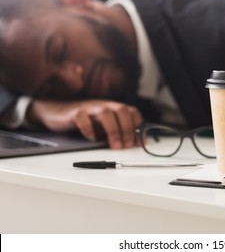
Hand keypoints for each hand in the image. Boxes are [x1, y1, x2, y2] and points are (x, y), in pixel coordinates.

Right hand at [27, 99, 142, 148]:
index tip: (139, 142)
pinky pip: (83, 117)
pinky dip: (88, 128)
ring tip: (115, 146)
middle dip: (127, 129)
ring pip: (106, 113)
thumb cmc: (85, 120)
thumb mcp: (104, 126)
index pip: (132, 112)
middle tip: (127, 146)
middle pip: (122, 110)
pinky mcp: (75, 112)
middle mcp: (104, 105)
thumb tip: (133, 144)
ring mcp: (90, 107)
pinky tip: (91, 139)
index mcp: (113, 108)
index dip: (138, 126)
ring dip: (113, 130)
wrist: (58, 112)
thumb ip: (117, 131)